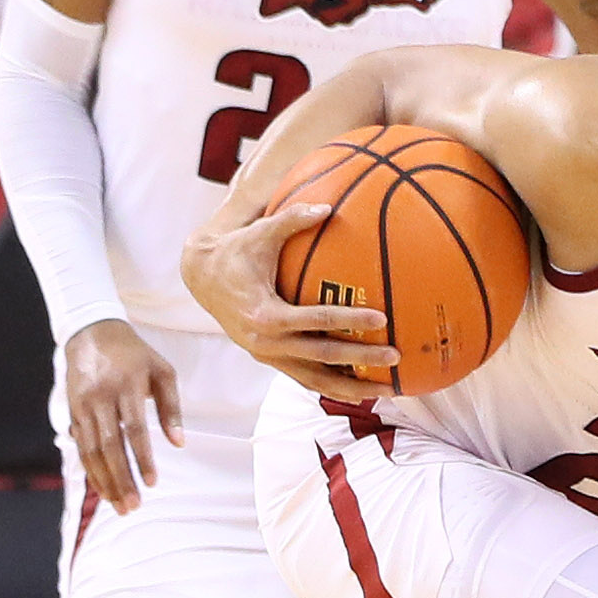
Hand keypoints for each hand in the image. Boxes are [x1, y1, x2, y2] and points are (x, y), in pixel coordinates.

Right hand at [60, 319, 185, 510]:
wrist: (91, 332)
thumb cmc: (134, 354)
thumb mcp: (162, 371)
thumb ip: (171, 407)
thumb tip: (179, 443)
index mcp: (126, 385)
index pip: (134, 428)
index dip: (142, 457)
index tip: (152, 482)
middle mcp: (101, 397)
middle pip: (109, 445)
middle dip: (121, 478)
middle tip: (133, 506)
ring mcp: (83, 405)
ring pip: (91, 450)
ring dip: (105, 481)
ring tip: (119, 505)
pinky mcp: (72, 411)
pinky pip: (81, 446)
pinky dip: (91, 470)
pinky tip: (103, 489)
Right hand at [177, 201, 398, 402]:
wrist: (202, 278)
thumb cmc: (237, 251)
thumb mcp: (261, 232)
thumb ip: (293, 219)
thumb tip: (328, 206)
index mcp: (264, 313)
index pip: (316, 320)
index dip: (349, 319)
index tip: (381, 318)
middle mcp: (265, 342)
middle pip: (322, 356)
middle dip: (361, 359)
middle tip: (396, 356)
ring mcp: (267, 355)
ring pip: (315, 379)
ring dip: (351, 387)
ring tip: (387, 389)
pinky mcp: (269, 360)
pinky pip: (305, 378)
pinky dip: (333, 386)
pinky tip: (362, 390)